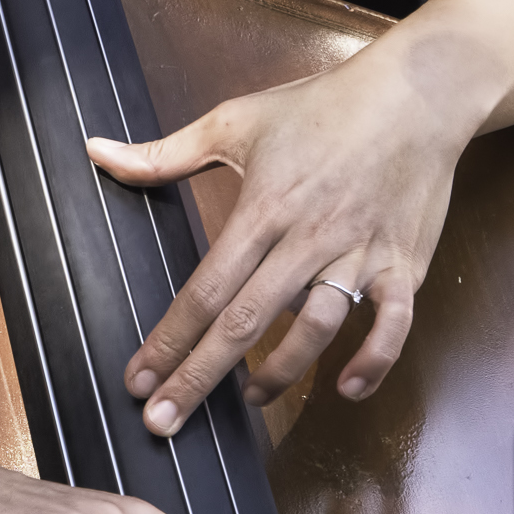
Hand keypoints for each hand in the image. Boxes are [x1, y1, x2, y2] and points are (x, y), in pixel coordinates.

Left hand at [87, 40, 473, 440]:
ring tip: (250, 399)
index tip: (137, 380)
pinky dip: (373, 362)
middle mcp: (310, 238)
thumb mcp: (237, 121)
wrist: (417, 92)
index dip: (168, 340)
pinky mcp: (405, 264)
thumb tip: (97, 152)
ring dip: (279, 374)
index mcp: (265, 207)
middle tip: (164, 422)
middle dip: (200, 378)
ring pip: (317, 331)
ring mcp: (360, 254)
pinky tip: (345, 389)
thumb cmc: (323, 105)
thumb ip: (166, 153)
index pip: (206, 289)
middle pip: (247, 322)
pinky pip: (393, 325)